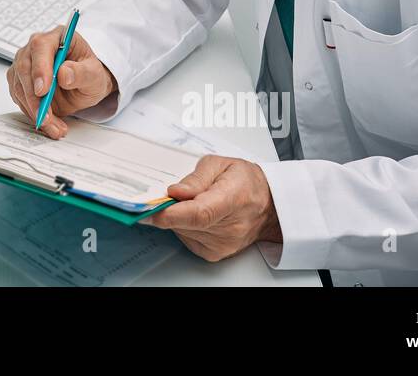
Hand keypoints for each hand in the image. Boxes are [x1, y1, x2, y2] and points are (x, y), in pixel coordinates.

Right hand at [7, 28, 115, 138]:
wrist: (84, 86)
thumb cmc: (89, 75)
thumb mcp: (95, 75)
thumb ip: (82, 72)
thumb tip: (64, 73)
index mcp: (57, 37)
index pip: (40, 47)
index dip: (39, 68)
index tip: (42, 90)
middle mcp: (36, 48)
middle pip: (24, 68)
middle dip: (34, 97)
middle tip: (46, 116)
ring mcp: (25, 64)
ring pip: (19, 87)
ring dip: (34, 109)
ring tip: (53, 125)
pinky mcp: (20, 81)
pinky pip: (19, 98)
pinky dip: (31, 113)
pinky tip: (48, 122)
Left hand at [141, 156, 282, 260]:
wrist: (268, 205)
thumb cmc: (245, 181)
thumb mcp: (220, 164)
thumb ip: (195, 178)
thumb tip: (175, 192)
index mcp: (233, 198)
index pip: (200, 213)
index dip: (172, 213)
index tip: (150, 210)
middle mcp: (230, 227)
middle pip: (186, 223)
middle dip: (169, 208)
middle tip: (170, 194)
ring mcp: (223, 244)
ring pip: (182, 231)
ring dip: (178, 216)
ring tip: (194, 201)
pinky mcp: (215, 253)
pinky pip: (187, 239)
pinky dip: (184, 226)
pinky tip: (196, 215)